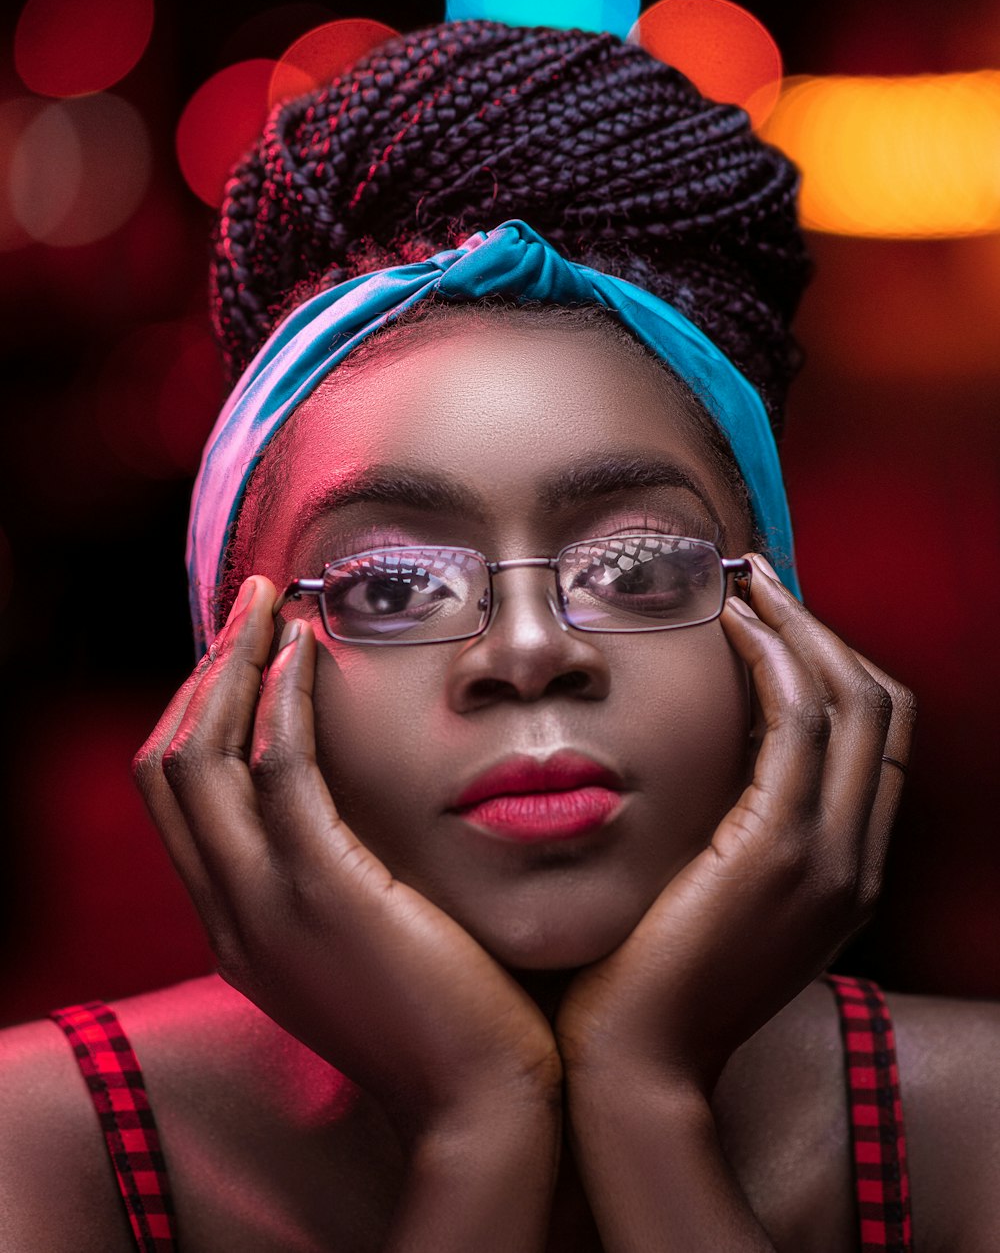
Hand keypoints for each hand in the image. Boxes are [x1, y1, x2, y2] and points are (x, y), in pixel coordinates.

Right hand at [132, 576, 561, 1141]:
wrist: (480, 1103)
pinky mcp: (322, 893)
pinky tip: (309, 652)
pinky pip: (278, 770)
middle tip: (252, 605)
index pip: (176, 797)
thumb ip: (334, 879)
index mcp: (236, 926)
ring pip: (199, 759)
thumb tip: (350, 805)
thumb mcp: (362, 942)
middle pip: (167, 766)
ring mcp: (264, 908)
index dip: (197, 710)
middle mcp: (228, 915)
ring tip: (273, 605)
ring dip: (232, 665)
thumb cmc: (445, 1013)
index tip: (244, 650)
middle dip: (203, 672)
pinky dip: (282, 699)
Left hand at [553, 554, 915, 1098]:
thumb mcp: (715, 897)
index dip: (836, 662)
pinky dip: (773, 658)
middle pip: (881, 706)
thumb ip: (735, 833)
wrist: (636, 1062)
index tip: (774, 617)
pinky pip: (798, 722)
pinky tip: (729, 626)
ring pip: (851, 700)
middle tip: (760, 580)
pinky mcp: (779, 851)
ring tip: (742, 584)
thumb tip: (711, 752)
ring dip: (798, 626)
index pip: (877, 738)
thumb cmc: (650, 976)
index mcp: (847, 872)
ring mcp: (829, 858)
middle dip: (823, 629)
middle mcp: (856, 860)